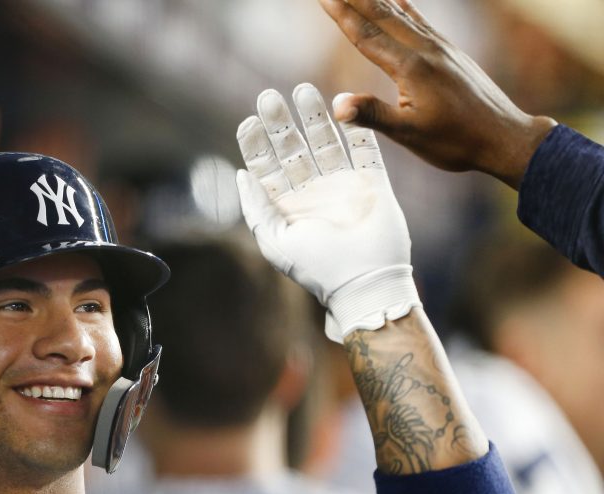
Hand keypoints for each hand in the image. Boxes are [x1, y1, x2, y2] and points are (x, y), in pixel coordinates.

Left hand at [235, 83, 419, 341]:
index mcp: (287, 206)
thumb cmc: (317, 266)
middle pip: (294, 148)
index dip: (257, 144)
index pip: (268, 168)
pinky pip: (364, 148)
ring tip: (303, 90)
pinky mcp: (373, 182)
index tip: (248, 121)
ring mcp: (343, 185)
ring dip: (315, 116)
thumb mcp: (275, 239)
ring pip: (326, 141)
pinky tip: (344, 105)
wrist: (365, 281)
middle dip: (281, 122)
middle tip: (269, 96)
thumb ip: (256, 207)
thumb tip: (241, 174)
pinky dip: (354, 127)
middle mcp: (313, 193)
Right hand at [317, 0, 556, 188]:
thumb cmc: (456, 140)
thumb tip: (337, 106)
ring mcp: (440, 48)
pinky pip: (419, 21)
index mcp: (411, 68)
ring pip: (400, 14)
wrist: (504, 137)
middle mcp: (426, 49)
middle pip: (382, 15)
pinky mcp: (450, 52)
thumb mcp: (410, 134)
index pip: (367, 36)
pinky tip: (398, 0)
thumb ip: (373, 115)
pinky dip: (402, 7)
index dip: (342, 16)